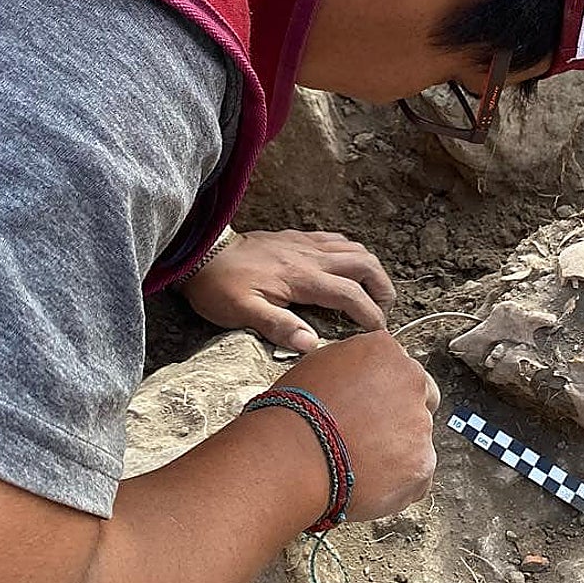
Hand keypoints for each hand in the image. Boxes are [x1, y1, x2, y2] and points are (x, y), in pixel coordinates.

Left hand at [177, 230, 395, 352]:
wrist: (200, 253)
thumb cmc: (219, 286)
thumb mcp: (242, 312)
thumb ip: (278, 326)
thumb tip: (311, 345)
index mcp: (302, 278)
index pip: (352, 295)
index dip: (371, 315)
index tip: (377, 335)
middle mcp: (310, 256)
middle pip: (365, 264)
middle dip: (382, 288)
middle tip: (383, 311)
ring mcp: (304, 243)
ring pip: (354, 248)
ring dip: (371, 269)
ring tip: (371, 292)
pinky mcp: (295, 237)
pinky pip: (335, 239)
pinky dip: (351, 252)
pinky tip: (346, 267)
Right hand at [255, 330, 439, 522]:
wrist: (292, 456)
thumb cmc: (294, 412)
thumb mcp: (320, 365)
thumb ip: (353, 366)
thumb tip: (357, 378)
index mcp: (384, 351)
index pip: (399, 366)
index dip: (384, 388)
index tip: (373, 403)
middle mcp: (409, 381)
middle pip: (420, 398)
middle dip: (402, 415)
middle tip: (371, 432)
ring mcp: (419, 424)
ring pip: (417, 438)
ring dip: (397, 450)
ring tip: (359, 461)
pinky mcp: (422, 464)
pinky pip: (418, 474)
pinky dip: (398, 482)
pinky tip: (368, 480)